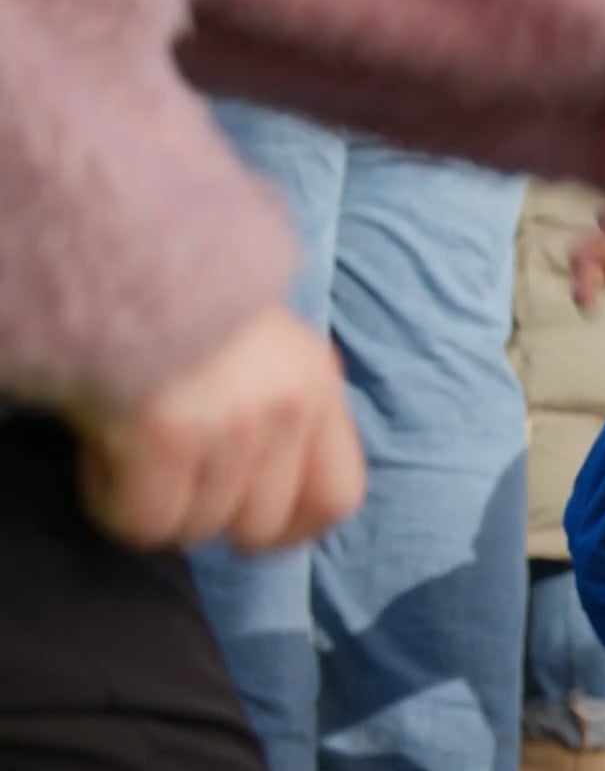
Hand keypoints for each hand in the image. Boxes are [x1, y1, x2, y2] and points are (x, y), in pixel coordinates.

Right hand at [65, 305, 365, 551]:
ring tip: (124, 448)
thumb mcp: (260, 343)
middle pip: (259, 524)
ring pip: (198, 528)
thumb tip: (271, 495)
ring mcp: (235, 423)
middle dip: (204, 514)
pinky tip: (100, 456)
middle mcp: (290, 406)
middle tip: (163, 475)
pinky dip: (113, 503)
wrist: (111, 238)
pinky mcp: (171, 434)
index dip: (291, 531)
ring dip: (151, 503)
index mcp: (318, 381)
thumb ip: (278, 406)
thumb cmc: (174, 293)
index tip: (246, 532)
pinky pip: (146, 521)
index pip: (338, 497)